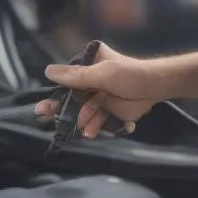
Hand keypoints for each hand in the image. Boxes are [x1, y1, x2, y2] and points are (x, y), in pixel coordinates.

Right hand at [34, 42, 160, 137]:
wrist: (155, 88)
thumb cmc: (130, 74)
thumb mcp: (103, 74)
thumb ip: (77, 76)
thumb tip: (48, 71)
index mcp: (87, 65)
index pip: (66, 81)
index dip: (55, 95)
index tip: (43, 108)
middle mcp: (89, 81)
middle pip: (70, 99)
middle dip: (62, 111)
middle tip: (45, 119)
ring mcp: (97, 97)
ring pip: (82, 113)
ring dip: (80, 122)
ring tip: (83, 130)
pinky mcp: (106, 111)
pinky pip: (94, 121)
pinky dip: (93, 127)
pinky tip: (93, 131)